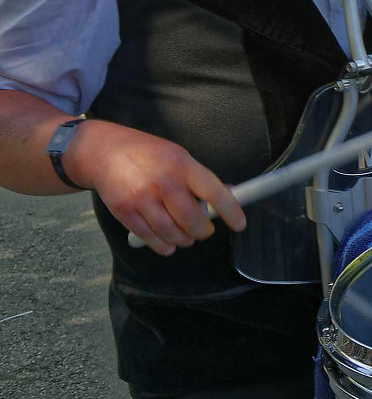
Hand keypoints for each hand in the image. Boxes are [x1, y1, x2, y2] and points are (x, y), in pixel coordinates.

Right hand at [66, 121, 245, 255]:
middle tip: (204, 230)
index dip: (230, 211)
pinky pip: (149, 238)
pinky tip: (169, 244)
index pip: (213, 192)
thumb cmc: (148, 154)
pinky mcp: (124, 212)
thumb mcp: (179, 156)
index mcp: (182, 165)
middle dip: (203, 230)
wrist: (104, 152)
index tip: (240, 224)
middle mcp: (163, 183)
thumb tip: (230, 194)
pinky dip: (163, 246)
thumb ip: (200, 178)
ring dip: (184, 240)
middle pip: (192, 220)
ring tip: (187, 237)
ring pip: (172, 233)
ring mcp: (141, 199)